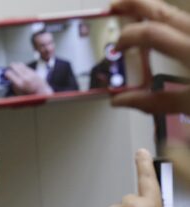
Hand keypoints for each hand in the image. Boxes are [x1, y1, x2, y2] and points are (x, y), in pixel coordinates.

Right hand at [5, 62, 53, 94]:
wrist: (43, 94)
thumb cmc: (31, 96)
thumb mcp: (19, 94)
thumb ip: (14, 87)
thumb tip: (10, 81)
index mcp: (20, 84)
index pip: (9, 74)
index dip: (6, 73)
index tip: (6, 74)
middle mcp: (25, 77)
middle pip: (15, 66)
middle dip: (12, 66)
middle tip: (10, 67)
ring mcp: (30, 74)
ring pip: (21, 65)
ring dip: (17, 65)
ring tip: (15, 66)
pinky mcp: (34, 72)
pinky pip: (27, 67)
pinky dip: (23, 67)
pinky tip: (22, 68)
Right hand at [110, 0, 189, 114]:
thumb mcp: (189, 105)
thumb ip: (153, 101)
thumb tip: (121, 100)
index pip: (151, 33)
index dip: (128, 37)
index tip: (116, 47)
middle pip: (163, 10)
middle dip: (135, 4)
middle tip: (115, 6)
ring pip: (176, 11)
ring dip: (152, 9)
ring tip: (135, 9)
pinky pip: (185, 21)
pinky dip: (169, 19)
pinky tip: (162, 23)